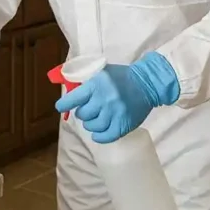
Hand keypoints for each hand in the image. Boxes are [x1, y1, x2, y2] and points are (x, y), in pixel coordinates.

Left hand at [54, 52, 178, 143]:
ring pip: (92, 127)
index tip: (61, 107)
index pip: (72, 99)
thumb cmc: (122, 77)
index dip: (64, 104)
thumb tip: (70, 95)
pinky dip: (99, 136)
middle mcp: (104, 100)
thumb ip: (87, 82)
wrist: (148, 83)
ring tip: (96, 118)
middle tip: (89, 110)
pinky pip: (105, 137)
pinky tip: (98, 133)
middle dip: (83, 113)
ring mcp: (114, 114)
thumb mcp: (102, 72)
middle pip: (82, 115)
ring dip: (91, 124)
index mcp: (96, 85)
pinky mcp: (123, 125)